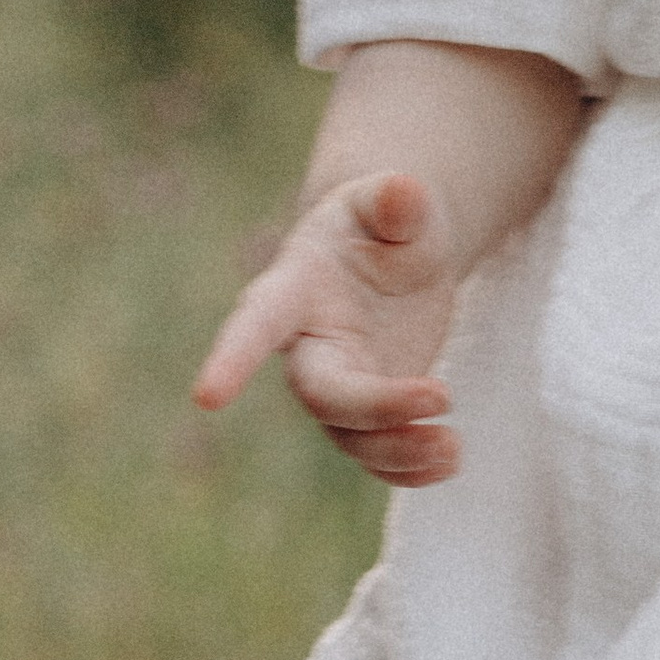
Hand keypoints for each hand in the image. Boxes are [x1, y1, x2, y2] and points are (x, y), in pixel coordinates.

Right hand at [196, 172, 462, 482]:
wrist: (395, 255)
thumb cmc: (383, 222)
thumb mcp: (392, 204)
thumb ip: (395, 202)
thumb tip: (402, 190)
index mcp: (294, 289)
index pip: (256, 323)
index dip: (230, 359)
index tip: (206, 398)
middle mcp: (306, 347)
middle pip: (322, 395)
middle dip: (376, 406)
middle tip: (443, 394)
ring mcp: (337, 386)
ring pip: (352, 437)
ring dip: (400, 450)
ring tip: (454, 448)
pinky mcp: (368, 415)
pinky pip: (377, 456)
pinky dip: (410, 469)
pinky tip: (448, 463)